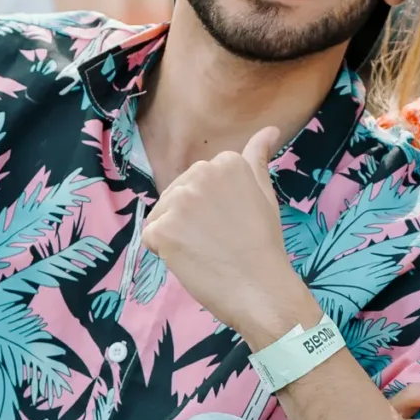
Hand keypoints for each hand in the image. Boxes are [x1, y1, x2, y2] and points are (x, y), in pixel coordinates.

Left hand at [142, 127, 311, 345]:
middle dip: (189, 220)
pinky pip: (150, 237)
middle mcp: (199, 173)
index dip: (208, 209)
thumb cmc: (265, 246)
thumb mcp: (265, 194)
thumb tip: (269, 129)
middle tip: (218, 242)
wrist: (262, 289)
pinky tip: (190, 261)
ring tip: (205, 252)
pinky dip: (164, 253)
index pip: (196, 182)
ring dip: (176, 236)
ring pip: (162, 216)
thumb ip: (258, 158)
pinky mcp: (161, 230)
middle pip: (176, 196)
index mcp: (225, 162)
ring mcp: (178, 201)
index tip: (229, 225)